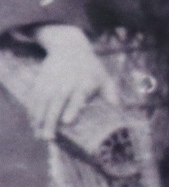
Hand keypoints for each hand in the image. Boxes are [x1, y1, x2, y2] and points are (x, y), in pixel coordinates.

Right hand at [27, 26, 113, 141]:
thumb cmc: (91, 69)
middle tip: (48, 138)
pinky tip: (33, 125)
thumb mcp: (104, 78)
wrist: (69, 48)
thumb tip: (118, 107)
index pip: (77, 97)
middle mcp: (65, 83)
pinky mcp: (39, 82)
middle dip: (50, 121)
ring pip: (41, 103)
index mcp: (84, 83)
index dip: (72, 109)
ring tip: (39, 136)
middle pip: (56, 103)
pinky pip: (33, 99)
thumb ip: (111, 93)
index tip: (67, 121)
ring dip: (38, 120)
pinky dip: (32, 112)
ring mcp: (50, 83)